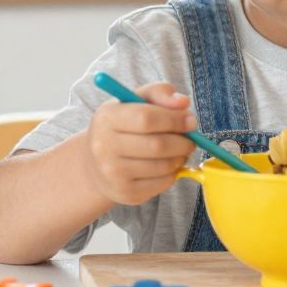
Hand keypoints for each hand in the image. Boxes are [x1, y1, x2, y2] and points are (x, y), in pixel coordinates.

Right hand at [83, 82, 195, 206]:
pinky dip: (173, 172)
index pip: (147, 118)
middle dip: (183, 141)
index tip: (190, 120)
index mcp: (106, 119)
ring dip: (180, 157)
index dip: (175, 119)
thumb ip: (159, 93)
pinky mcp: (126, 193)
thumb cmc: (121, 126)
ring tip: (180, 151)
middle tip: (191, 139)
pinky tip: (168, 164)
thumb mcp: (134, 102)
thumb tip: (183, 102)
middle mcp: (104, 147)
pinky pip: (162, 182)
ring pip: (163, 166)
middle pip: (157, 145)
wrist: (95, 164)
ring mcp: (113, 174)